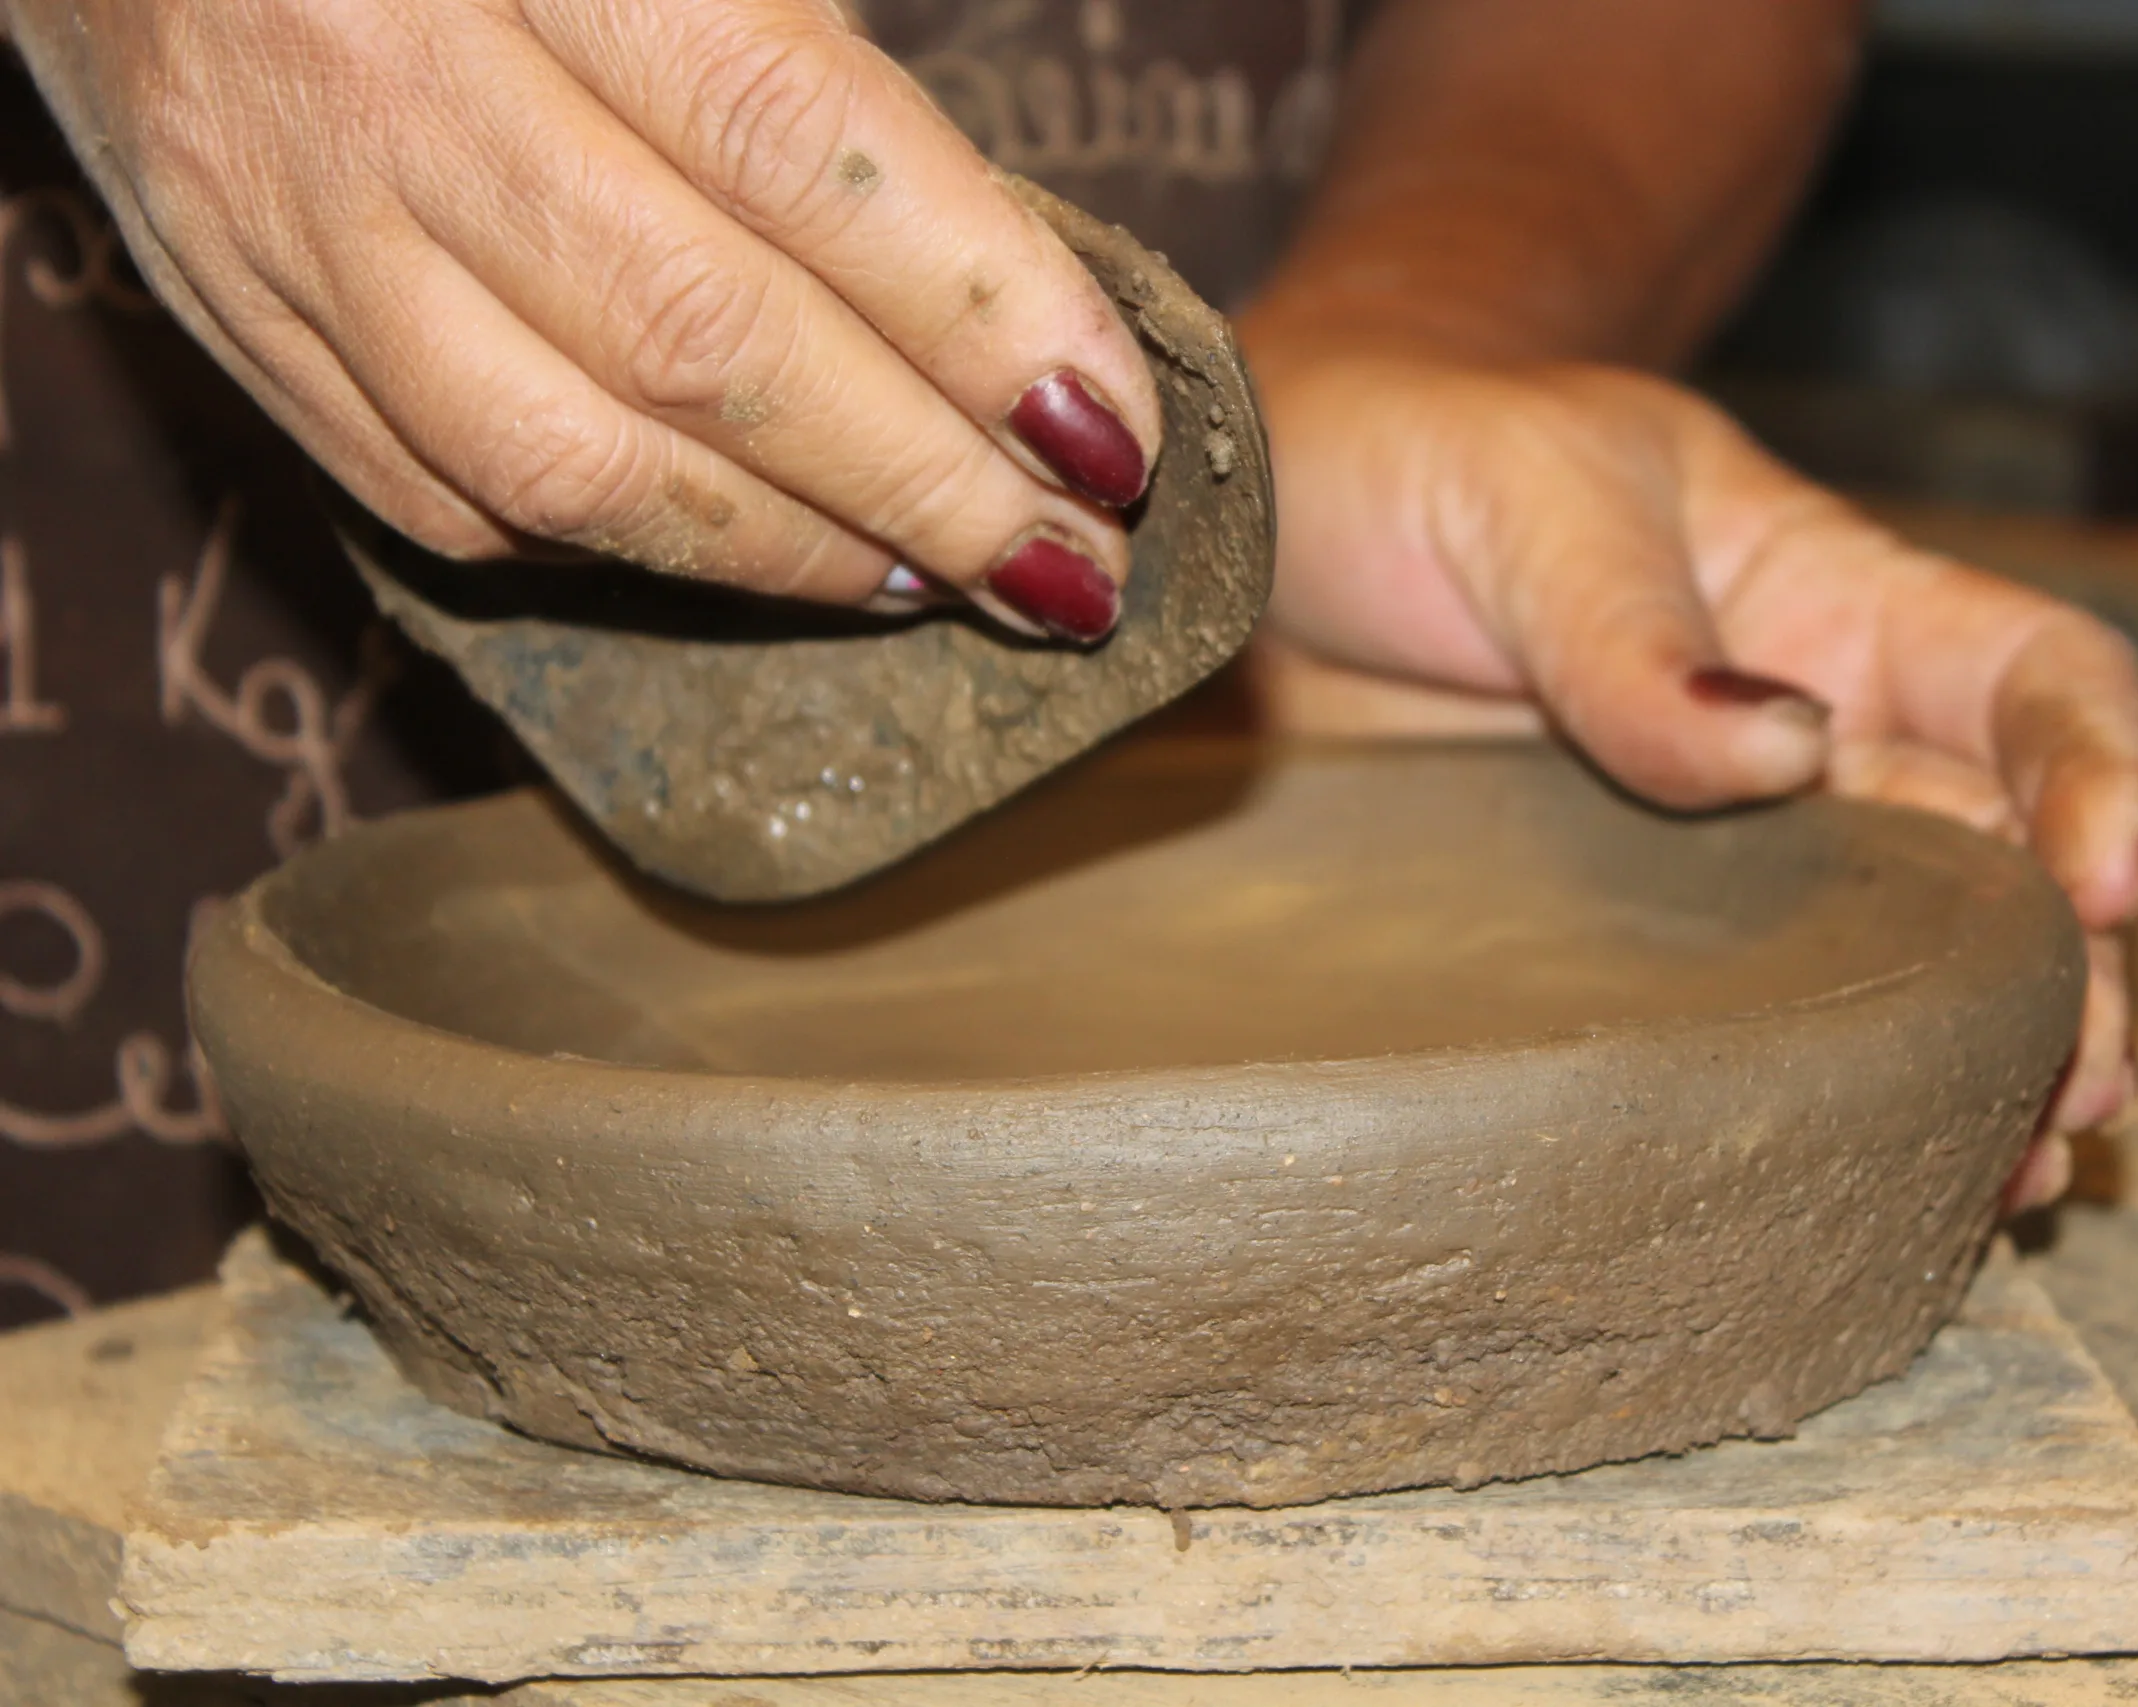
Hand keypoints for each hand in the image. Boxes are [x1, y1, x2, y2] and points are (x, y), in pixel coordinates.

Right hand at [4, 0, 1156, 638]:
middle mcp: (389, 71)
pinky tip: (750, 559)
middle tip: (1068, 563)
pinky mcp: (227, 309)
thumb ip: (808, 71)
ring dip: (788, 551)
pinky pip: (442, 497)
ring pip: (568, 459)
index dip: (983, 308)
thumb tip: (1015, 300)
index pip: (801, 146)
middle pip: (702, 338)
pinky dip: (625, 553)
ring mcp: (286, 211)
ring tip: (936, 580)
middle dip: (922, 481)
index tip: (1113, 428)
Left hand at [1240, 335, 2137, 1208]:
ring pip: (1908, 970)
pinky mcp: (1630, 944)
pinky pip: (1760, 1027)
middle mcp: (1818, 740)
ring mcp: (1727, 857)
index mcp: (1833, 600)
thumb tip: (1788, 750)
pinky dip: (1834, 1104)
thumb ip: (1634, 633)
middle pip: (2005, 863)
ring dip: (1983, 1066)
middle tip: (2078, 1092)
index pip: (2034, 676)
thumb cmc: (1417, 460)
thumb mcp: (1528, 502)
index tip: (2114, 883)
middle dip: (2069, 975)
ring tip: (2014, 1171)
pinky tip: (1881, 1182)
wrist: (1267, 531)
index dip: (2103, 768)